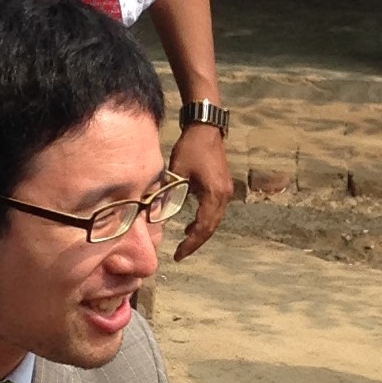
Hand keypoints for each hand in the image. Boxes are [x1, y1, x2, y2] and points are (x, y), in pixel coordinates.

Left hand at [168, 124, 230, 260]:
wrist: (206, 128)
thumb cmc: (191, 147)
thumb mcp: (177, 171)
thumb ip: (170, 193)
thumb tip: (156, 214)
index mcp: (214, 194)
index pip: (203, 227)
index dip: (191, 243)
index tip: (178, 254)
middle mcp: (223, 196)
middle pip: (210, 227)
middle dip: (195, 242)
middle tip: (180, 253)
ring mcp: (225, 192)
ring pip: (213, 220)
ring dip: (200, 232)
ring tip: (185, 241)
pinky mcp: (222, 187)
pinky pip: (213, 211)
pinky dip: (203, 220)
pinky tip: (191, 224)